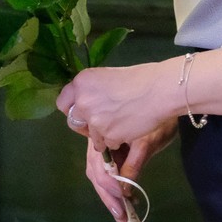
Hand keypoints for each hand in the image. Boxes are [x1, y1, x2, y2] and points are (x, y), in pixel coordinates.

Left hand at [56, 61, 178, 151]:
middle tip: (101, 124)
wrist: (159, 90)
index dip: (73, 109)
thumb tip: (86, 101)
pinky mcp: (107, 136)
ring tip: (121, 124)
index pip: (63, 103)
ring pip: (92, 137)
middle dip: (86, 126)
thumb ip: (91, 91)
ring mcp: (94, 120)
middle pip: (74, 122)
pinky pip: (107, 144)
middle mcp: (82, 101)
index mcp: (80, 83)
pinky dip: (116, 141)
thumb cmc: (138, 78)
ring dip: (103, 135)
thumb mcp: (106, 77)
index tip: (83, 113)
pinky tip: (128, 129)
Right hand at [80, 120, 178, 221]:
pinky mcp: (111, 145)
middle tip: (121, 216)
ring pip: (97, 171)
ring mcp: (102, 142)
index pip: (98, 168)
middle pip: (94, 172)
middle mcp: (97, 139)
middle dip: (107, 195)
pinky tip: (124, 194)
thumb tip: (123, 190)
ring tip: (121, 213)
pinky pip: (105, 166)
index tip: (122, 204)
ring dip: (108, 192)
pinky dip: (113, 182)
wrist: (165, 99)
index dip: (108, 188)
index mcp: (102, 134)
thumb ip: (133, 164)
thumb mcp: (147, 142)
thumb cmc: (158, 117)